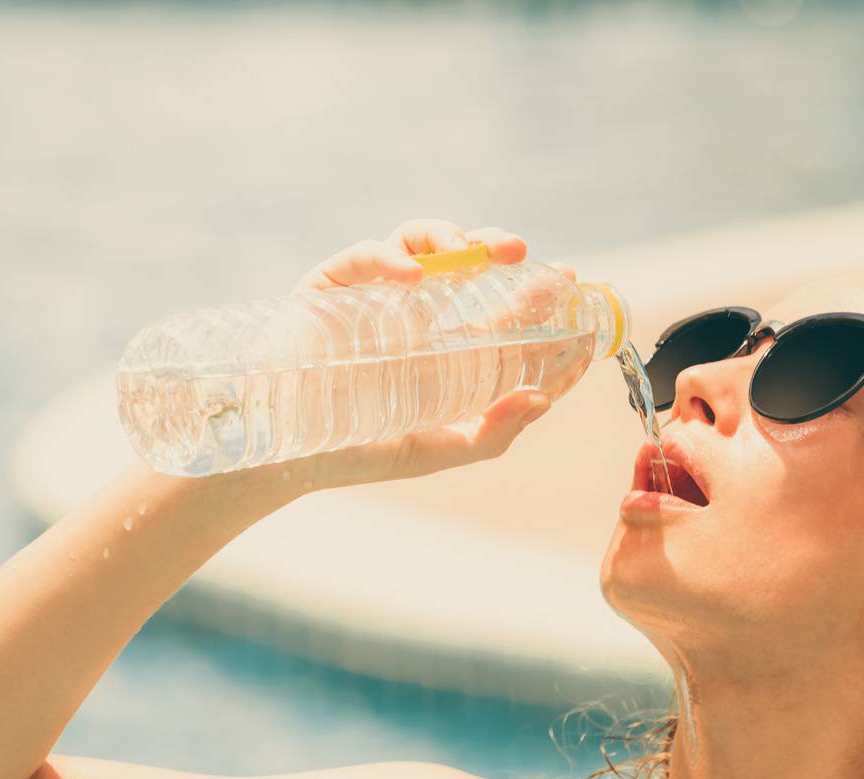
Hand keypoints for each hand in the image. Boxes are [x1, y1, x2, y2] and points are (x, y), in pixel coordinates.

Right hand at [277, 217, 579, 490]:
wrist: (284, 455)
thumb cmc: (358, 452)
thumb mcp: (437, 449)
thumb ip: (492, 433)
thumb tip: (543, 400)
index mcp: (444, 349)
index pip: (503, 316)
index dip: (542, 306)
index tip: (580, 301)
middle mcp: (416, 313)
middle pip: (471, 267)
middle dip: (510, 257)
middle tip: (546, 268)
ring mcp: (375, 295)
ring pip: (424, 244)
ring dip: (461, 238)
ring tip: (488, 254)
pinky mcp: (332, 285)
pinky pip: (366, 256)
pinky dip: (392, 259)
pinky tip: (416, 280)